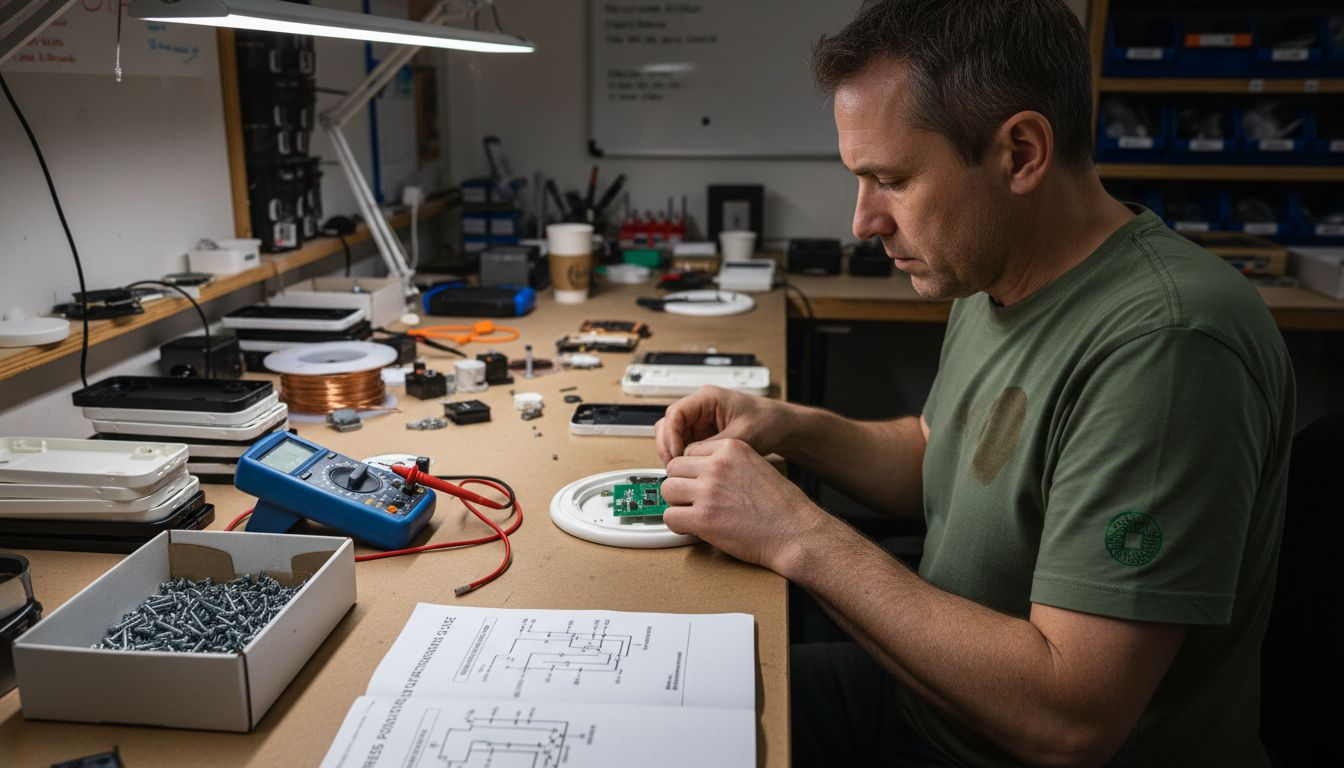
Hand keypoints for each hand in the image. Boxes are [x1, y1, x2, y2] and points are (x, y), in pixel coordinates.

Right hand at [654, 385, 795, 463]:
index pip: (675, 413)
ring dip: (673, 453)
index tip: (676, 455)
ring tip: (680, 471)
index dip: (671, 435)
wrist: (781, 427)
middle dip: (667, 446)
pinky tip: (689, 471)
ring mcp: (699, 422)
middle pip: (668, 424)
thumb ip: (712, 446)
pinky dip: (682, 458)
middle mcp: (699, 408)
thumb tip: (687, 458)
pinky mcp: (702, 435)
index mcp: (707, 398)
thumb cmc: (767, 422)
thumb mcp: (741, 435)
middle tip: (673, 467)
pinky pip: (683, 445)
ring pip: (672, 436)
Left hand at [661, 439, 824, 572]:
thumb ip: (727, 465)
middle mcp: (717, 465)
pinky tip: (694, 527)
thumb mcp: (756, 466)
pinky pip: (671, 516)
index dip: (692, 471)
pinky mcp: (704, 518)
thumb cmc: (782, 506)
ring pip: (668, 490)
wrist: (795, 532)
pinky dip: (678, 524)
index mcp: (731, 448)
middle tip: (694, 500)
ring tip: (694, 513)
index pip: (689, 451)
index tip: (699, 483)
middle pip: (674, 468)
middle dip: (681, 485)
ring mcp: (709, 490)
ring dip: (677, 503)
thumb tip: (700, 472)